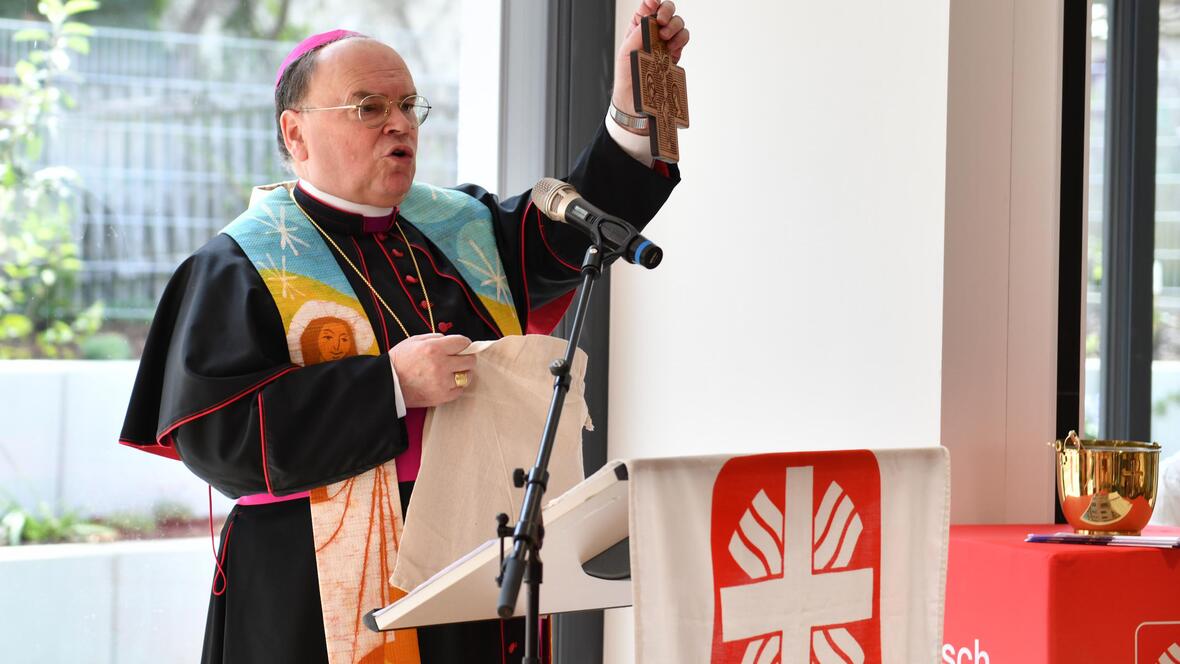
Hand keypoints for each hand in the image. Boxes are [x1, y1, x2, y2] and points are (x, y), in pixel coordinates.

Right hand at [389, 333, 475, 407]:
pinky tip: (447, 383)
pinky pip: (460, 391)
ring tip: (454, 372)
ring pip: (467, 376)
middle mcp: (440, 365)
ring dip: (463, 373)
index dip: (464, 343)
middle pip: (470, 360)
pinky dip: (456, 386)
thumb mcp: (414, 341)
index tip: (462, 346)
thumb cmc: (400, 361)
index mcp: (434, 348)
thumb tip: (452, 341)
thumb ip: (436, 338)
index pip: (463, 343)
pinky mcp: (441, 397)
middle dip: (466, 358)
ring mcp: (442, 383)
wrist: (388, 383)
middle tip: (460, 359)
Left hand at [612, 0, 689, 117]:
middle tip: (661, 22)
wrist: (635, 100)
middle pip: (666, 11)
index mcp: (638, 28)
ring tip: (666, 39)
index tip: (653, 3)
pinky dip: (681, 39)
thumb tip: (648, 19)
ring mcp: (665, 43)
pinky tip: (673, 48)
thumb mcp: (625, 53)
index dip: (652, 2)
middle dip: (666, 12)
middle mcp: (653, 33)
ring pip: (677, 23)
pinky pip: (683, 39)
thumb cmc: (627, 76)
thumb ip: (636, 34)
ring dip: (675, 26)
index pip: (647, 7)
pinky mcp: (675, 54)